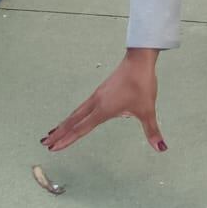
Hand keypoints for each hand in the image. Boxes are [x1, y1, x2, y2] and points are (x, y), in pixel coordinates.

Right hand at [42, 49, 166, 153]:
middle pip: (73, 121)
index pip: (81, 128)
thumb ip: (152, 130)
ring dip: (63, 124)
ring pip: (76, 113)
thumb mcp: (148, 110)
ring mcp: (97, 96)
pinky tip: (73, 118)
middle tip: (45, 143)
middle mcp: (96, 103)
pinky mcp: (101, 91)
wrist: (139, 60)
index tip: (54, 147)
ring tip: (53, 132)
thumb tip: (161, 147)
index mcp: (104, 109)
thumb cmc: (142, 84)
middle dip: (59, 133)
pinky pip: (82, 107)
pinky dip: (73, 115)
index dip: (68, 139)